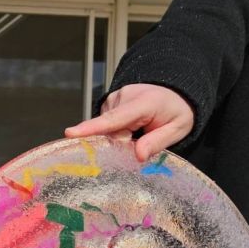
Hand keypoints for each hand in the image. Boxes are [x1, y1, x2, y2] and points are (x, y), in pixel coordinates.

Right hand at [64, 83, 194, 160]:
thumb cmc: (176, 112)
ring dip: (119, 135)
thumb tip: (138, 156)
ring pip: (107, 128)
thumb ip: (158, 141)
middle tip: (140, 139)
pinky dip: (115, 130)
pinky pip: (106, 124)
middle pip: (109, 129)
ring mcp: (115, 97)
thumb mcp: (178, 129)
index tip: (70, 133)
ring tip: (137, 129)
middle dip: (120, 141)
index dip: (92, 128)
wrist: (175, 92)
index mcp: (144, 103)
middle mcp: (125, 96)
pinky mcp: (109, 101)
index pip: (114, 119)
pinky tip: (130, 126)